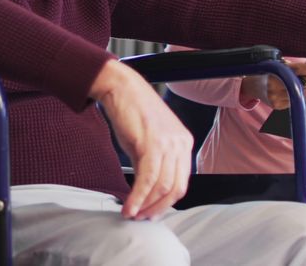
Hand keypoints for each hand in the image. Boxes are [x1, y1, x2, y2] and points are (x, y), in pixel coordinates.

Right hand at [90, 59, 192, 219]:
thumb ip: (153, 163)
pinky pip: (148, 179)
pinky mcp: (152, 144)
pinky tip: (129, 206)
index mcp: (184, 143)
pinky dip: (138, 197)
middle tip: (142, 217)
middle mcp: (181, 144)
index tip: (151, 211)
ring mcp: (168, 144)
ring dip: (146, 205)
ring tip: (132, 214)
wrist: (121, 88)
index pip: (182, 182)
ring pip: (163, 187)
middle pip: (176, 188)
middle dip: (158, 208)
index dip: (166, 202)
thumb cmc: (132, 111)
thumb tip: (146, 190)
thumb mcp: (148, 140)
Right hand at [239, 62, 305, 109]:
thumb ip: (292, 66)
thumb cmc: (267, 71)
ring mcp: (275, 97)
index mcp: (273, 71)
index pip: (297, 70)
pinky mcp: (277, 106)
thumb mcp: (277, 63)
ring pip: (300, 95)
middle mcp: (274, 85)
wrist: (251, 86)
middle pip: (301, 83)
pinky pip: (296, 101)